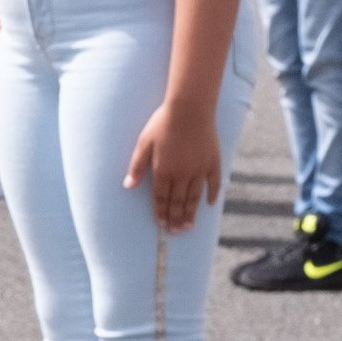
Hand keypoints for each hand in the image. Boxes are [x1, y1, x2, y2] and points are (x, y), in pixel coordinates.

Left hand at [124, 100, 223, 231]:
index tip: (161, 225)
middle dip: (175, 218)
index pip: (161, 197)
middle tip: (174, 232)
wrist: (190, 108)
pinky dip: (212, 195)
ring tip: (188, 227)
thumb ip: (137, 166)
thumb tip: (127, 186)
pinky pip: (214, 183)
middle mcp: (182, 173)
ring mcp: (200, 169)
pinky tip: (209, 205)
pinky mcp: (213, 162)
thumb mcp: (144, 143)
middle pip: (178, 201)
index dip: (160, 212)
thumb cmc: (163, 123)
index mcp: (163, 170)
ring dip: (190, 213)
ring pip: (194, 197)